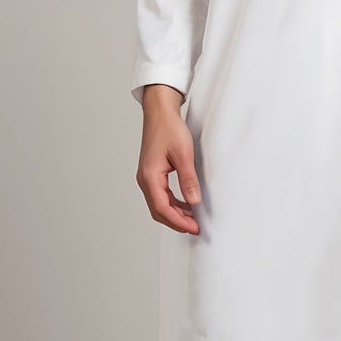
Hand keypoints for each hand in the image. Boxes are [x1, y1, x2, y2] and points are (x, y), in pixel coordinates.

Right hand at [136, 85, 201, 233]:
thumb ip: (188, 179)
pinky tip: (186, 205)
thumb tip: (193, 200)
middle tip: (195, 228)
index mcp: (150, 176)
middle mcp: (145, 179)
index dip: (179, 221)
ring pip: (159, 204)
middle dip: (177, 222)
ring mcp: (147, 177)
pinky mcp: (152, 174)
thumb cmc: (169, 128)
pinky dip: (173, 204)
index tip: (194, 227)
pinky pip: (161, 195)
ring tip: (193, 219)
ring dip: (175, 214)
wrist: (160, 112)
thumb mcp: (183, 154)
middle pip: (158, 211)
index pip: (162, 208)